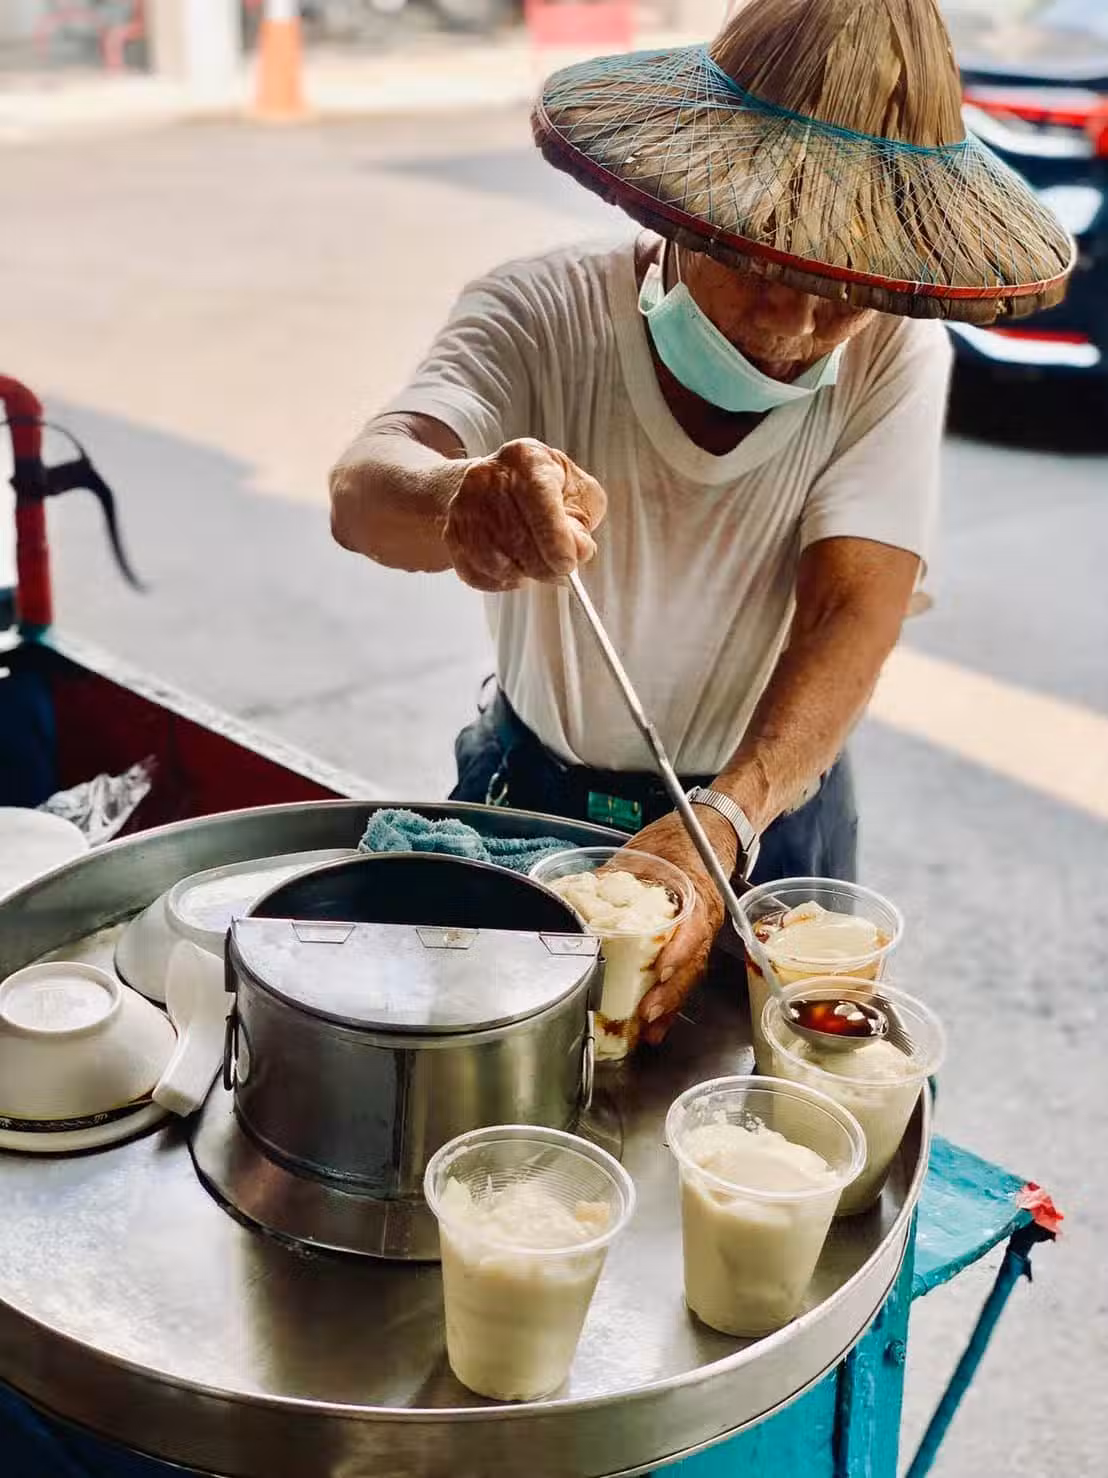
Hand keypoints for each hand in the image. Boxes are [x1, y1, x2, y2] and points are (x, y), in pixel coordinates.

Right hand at [444, 438, 606, 592]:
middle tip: (561, 568)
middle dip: (547, 565)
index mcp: (526, 459)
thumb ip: (584, 521)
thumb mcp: (577, 492)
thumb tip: (578, 551)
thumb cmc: (544, 490)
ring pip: (501, 563)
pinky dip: (505, 580)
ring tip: (535, 558)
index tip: (568, 563)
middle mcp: (488, 478)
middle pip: (520, 539)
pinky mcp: (452, 536)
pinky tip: (514, 563)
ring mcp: (465, 507)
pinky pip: (483, 575)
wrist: (494, 485)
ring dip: (527, 572)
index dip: (556, 539)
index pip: (539, 500)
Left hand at [626, 809, 738, 1044]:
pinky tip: (657, 1023)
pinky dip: (671, 1000)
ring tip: (650, 1031)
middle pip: (692, 963)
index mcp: (697, 894)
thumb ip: (615, 877)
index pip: (693, 928)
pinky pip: (685, 975)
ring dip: (671, 1005)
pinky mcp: (694, 944)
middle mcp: (704, 919)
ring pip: (690, 975)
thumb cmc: (679, 841)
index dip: (678, 952)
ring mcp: (702, 935)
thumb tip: (578, 899)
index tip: (661, 971)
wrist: (710, 833)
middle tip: (647, 1015)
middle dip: (671, 993)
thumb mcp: (643, 852)